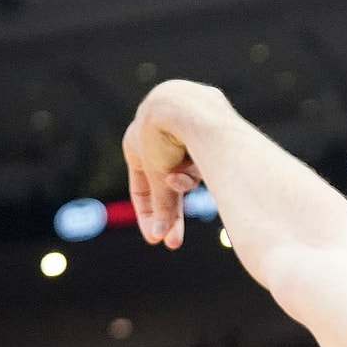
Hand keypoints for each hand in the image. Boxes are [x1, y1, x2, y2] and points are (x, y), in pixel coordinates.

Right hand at [121, 81, 215, 249]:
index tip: (158, 240)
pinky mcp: (210, 117)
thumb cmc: (164, 138)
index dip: (149, 216)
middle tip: (174, 241)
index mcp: (136, 141)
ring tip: (187, 171)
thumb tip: (157, 236)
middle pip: (167, 182)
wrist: (187, 104)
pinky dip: (204, 160)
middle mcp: (158, 131)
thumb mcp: (159, 176)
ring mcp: (184, 123)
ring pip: (189, 168)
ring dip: (188, 178)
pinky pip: (207, 152)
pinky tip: (205, 150)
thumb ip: (161, 205)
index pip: (141, 188)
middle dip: (172, 211)